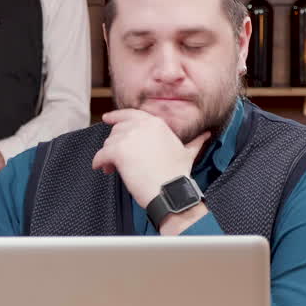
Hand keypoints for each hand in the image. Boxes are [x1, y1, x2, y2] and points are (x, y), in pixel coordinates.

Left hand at [90, 108, 210, 207]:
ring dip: (108, 156)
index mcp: (156, 123)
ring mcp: (129, 137)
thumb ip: (195, 141)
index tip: (108, 118)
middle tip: (115, 159)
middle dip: (115, 144)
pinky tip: (102, 168)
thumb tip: (206, 135)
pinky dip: (99, 162)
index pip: (130, 114)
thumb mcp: (188, 153)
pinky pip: (101, 155)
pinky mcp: (118, 151)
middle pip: (117, 130)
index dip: (117, 116)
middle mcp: (142, 126)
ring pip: (108, 143)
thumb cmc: (178, 174)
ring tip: (113, 168)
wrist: (170, 190)